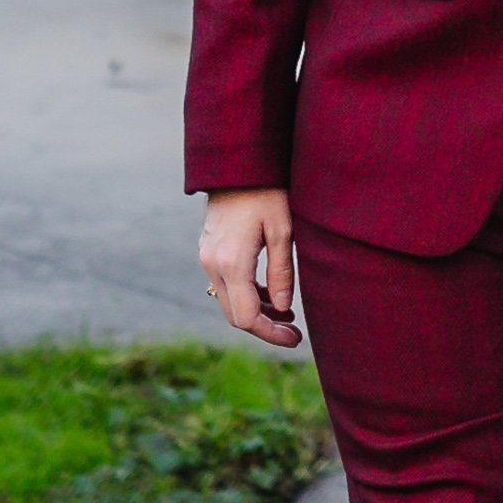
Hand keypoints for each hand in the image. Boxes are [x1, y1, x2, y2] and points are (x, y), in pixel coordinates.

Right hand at [200, 187, 301, 346]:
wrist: (236, 164)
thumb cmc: (266, 192)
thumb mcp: (283, 230)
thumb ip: (282, 273)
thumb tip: (283, 309)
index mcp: (231, 262)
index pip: (246, 317)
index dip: (271, 333)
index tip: (296, 338)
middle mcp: (212, 265)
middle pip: (235, 315)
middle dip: (265, 327)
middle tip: (295, 332)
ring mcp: (206, 258)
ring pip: (229, 301)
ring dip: (256, 312)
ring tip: (288, 314)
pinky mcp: (209, 251)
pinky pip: (225, 285)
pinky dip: (246, 295)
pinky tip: (270, 294)